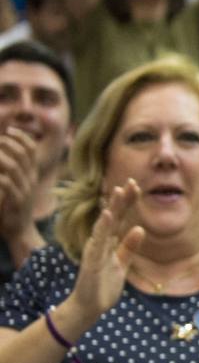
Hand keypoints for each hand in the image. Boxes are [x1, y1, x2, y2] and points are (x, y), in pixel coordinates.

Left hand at [0, 127, 38, 242]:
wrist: (21, 232)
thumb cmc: (14, 208)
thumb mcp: (18, 187)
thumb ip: (14, 172)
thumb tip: (5, 157)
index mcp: (31, 174)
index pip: (32, 150)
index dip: (22, 137)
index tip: (9, 130)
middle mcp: (30, 179)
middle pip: (23, 154)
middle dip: (8, 143)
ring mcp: (25, 189)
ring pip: (13, 166)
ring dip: (0, 157)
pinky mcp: (17, 201)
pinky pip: (6, 183)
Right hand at [69, 180, 144, 325]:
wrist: (90, 307)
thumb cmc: (104, 284)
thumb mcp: (122, 263)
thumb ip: (129, 246)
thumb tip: (140, 228)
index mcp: (109, 242)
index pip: (119, 218)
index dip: (127, 202)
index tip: (136, 186)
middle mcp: (100, 243)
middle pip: (113, 217)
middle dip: (122, 200)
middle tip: (131, 182)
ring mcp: (95, 251)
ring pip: (105, 225)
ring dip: (112, 208)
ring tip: (119, 192)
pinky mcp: (92, 261)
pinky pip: (98, 242)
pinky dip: (103, 228)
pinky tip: (107, 215)